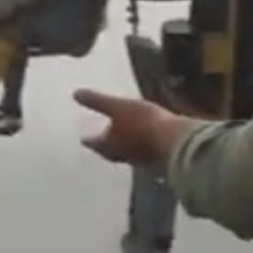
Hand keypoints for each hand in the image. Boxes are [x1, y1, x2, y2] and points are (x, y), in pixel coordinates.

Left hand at [75, 88, 191, 165]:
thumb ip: (97, 101)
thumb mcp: (117, 106)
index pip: (94, 143)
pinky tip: (147, 141)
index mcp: (110, 145)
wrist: (176, 142)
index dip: (88, 139)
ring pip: (128, 154)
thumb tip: (76, 94)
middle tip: (101, 142)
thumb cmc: (142, 123)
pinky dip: (142, 147)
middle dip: (105, 147)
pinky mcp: (159, 158)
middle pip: (110, 152)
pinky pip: (146, 153)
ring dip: (124, 148)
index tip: (83, 138)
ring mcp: (142, 159)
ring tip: (124, 140)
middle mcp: (123, 156)